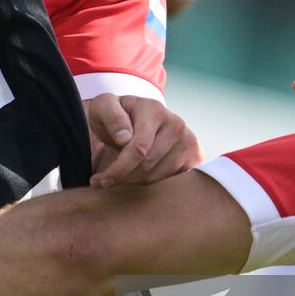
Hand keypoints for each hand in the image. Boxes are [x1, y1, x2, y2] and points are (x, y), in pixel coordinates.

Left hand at [86, 94, 203, 187]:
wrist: (134, 120)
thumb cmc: (115, 115)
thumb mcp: (103, 107)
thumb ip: (111, 116)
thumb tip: (124, 138)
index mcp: (155, 110)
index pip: (139, 149)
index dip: (118, 169)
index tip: (99, 181)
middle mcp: (177, 125)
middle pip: (148, 166)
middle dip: (124, 177)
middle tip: (108, 179)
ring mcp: (189, 142)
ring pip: (159, 178)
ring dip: (137, 183)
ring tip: (126, 174)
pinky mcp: (195, 159)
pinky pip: (174, 184)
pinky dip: (155, 188)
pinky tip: (142, 180)